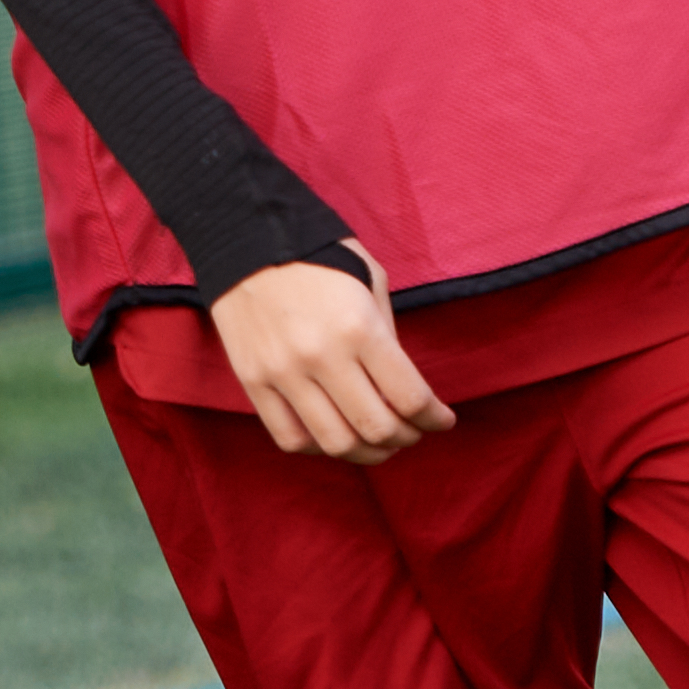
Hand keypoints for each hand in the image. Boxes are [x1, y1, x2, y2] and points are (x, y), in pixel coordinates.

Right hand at [209, 245, 453, 464]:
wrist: (246, 236)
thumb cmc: (319, 255)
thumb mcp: (371, 279)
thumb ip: (388, 335)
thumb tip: (400, 387)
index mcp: (359, 327)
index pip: (409, 397)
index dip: (434, 418)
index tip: (442, 420)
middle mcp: (322, 356)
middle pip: (376, 429)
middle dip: (406, 438)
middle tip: (413, 432)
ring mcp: (283, 374)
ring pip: (335, 443)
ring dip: (367, 453)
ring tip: (378, 442)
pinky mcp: (253, 382)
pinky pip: (290, 438)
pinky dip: (320, 449)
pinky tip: (335, 435)